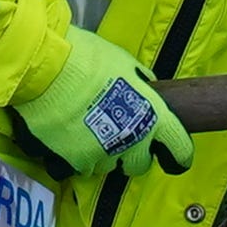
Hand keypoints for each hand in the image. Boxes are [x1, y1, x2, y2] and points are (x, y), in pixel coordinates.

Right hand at [14, 24, 196, 180]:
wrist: (47, 67)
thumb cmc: (89, 58)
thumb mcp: (126, 64)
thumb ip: (140, 84)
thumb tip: (146, 88)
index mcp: (153, 118)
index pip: (180, 150)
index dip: (178, 155)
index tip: (171, 155)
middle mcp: (132, 143)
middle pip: (140, 165)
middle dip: (132, 154)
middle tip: (118, 135)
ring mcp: (101, 156)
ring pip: (106, 167)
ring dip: (100, 154)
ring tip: (84, 132)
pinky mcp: (72, 162)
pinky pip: (77, 167)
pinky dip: (73, 156)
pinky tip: (65, 138)